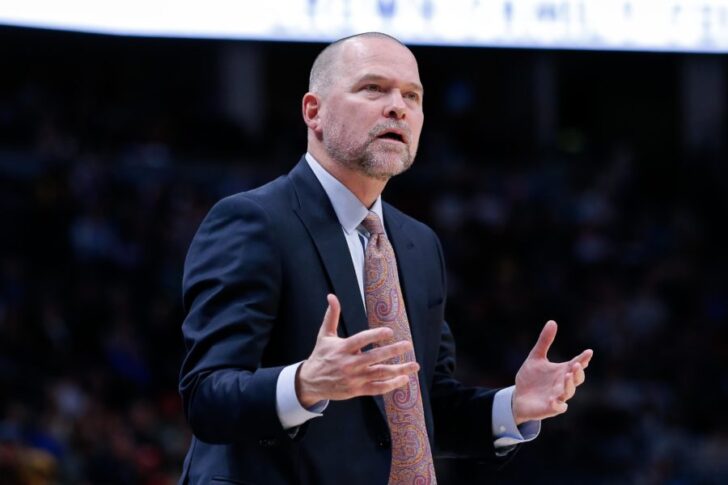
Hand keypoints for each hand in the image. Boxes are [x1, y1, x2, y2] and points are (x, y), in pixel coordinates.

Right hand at [296, 294, 418, 407]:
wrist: (310, 382)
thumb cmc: (321, 355)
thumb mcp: (324, 335)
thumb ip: (332, 315)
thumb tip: (331, 296)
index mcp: (342, 348)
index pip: (361, 340)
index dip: (375, 336)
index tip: (390, 331)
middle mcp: (349, 364)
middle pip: (375, 357)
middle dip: (393, 351)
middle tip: (408, 345)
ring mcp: (354, 379)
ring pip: (380, 374)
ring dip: (399, 370)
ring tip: (414, 365)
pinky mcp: (357, 390)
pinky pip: (377, 389)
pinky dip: (391, 385)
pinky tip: (404, 379)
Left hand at [512, 320, 592, 424]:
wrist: (519, 397)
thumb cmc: (531, 378)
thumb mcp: (536, 357)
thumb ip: (545, 341)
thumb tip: (552, 322)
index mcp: (562, 371)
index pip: (576, 364)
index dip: (583, 359)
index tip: (589, 352)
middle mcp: (562, 383)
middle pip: (576, 378)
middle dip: (578, 372)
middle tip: (577, 364)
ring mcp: (557, 396)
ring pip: (568, 392)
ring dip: (569, 385)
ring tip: (567, 375)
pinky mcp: (550, 407)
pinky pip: (558, 407)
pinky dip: (557, 404)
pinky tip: (554, 400)